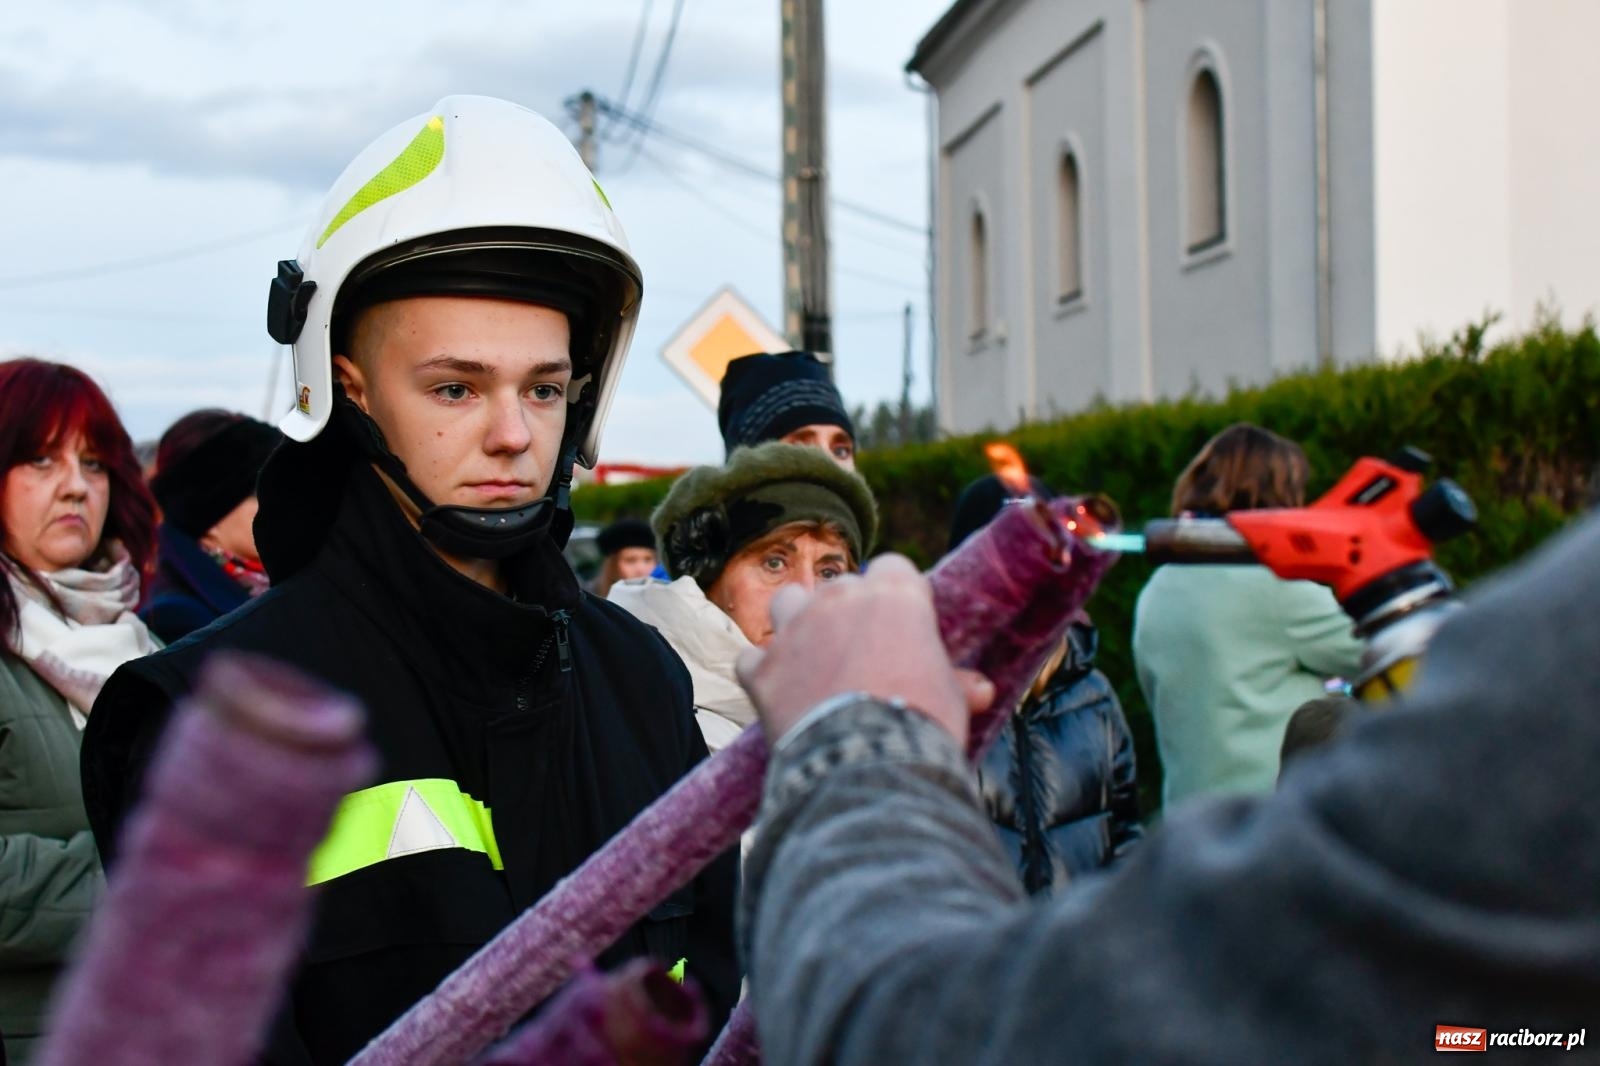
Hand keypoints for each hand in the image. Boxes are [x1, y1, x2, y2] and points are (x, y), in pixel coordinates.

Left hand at [736, 554, 994, 746]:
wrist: (865, 764)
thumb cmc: (921, 723)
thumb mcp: (950, 699)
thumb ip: (956, 684)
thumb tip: (980, 690)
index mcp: (893, 594)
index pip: (894, 567)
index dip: (897, 594)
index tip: (903, 622)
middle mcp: (838, 599)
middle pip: (840, 585)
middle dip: (847, 611)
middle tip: (862, 651)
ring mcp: (793, 630)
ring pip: (787, 602)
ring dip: (797, 622)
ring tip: (812, 655)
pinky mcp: (761, 669)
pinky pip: (753, 658)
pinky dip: (763, 672)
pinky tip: (778, 693)